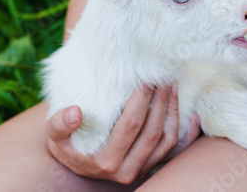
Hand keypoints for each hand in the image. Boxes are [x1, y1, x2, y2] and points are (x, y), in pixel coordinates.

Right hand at [46, 84, 200, 183]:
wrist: (78, 162)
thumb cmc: (68, 144)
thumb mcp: (54, 137)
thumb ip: (58, 124)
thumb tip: (74, 113)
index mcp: (105, 161)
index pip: (129, 126)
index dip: (140, 101)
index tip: (144, 78)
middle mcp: (126, 170)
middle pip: (151, 130)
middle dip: (159, 101)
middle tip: (162, 76)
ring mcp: (143, 169)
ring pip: (166, 140)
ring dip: (172, 111)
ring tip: (172, 86)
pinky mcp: (153, 167)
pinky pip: (175, 150)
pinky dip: (186, 133)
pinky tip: (193, 114)